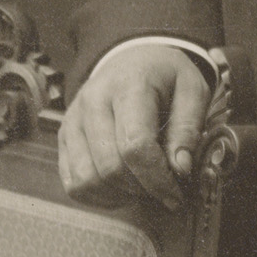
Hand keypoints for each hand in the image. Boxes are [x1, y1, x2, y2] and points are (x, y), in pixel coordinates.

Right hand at [57, 45, 210, 210]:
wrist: (132, 60)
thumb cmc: (166, 79)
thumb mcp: (193, 91)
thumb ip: (189, 128)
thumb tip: (180, 169)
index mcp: (129, 85)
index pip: (135, 146)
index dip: (157, 179)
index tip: (176, 195)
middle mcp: (93, 100)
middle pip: (110, 167)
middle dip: (142, 189)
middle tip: (164, 190)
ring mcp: (73, 119)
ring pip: (88, 180)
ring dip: (120, 195)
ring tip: (144, 187)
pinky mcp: (64, 136)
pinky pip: (73, 184)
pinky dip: (99, 196)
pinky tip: (122, 188)